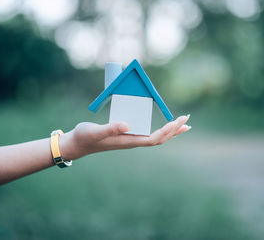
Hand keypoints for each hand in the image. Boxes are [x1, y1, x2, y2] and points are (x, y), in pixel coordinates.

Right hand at [60, 115, 190, 159]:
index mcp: (128, 141)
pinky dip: (160, 128)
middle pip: (159, 138)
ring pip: (156, 137)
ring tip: (183, 123)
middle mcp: (132, 141)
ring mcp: (130, 139)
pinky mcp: (127, 135)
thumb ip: (110, 128)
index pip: (153, 139)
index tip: (176, 122)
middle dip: (174, 130)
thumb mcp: (95, 131)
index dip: (166, 132)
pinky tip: (164, 125)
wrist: (76, 144)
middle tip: (187, 119)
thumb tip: (128, 125)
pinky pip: (149, 133)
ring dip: (170, 130)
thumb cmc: (84, 137)